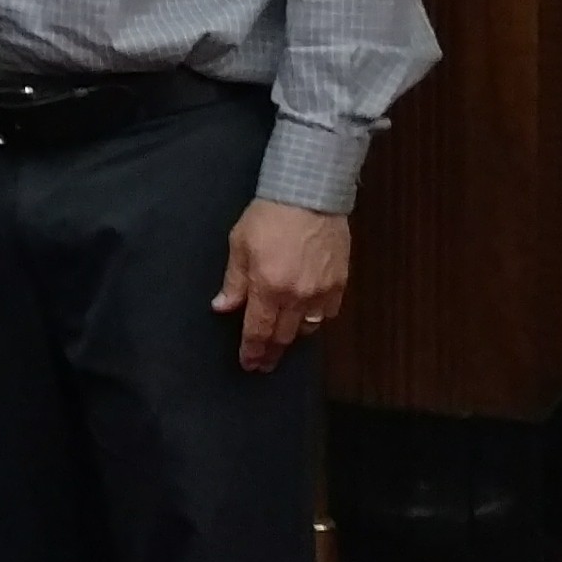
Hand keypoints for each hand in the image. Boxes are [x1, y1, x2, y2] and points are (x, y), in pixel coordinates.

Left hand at [213, 200, 349, 371]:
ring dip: (293, 338)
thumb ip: (233, 282)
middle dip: (271, 352)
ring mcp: (321, 293)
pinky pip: (328, 313)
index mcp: (268, 288)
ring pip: (307, 328)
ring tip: (281, 342)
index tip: (248, 364)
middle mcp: (296, 297)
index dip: (252, 350)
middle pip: (283, 336)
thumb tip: (221, 308)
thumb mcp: (239, 245)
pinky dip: (315, 320)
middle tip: (263, 365)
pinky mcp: (340, 284)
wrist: (309, 196)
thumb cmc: (267, 217)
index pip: (258, 330)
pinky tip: (307, 318)